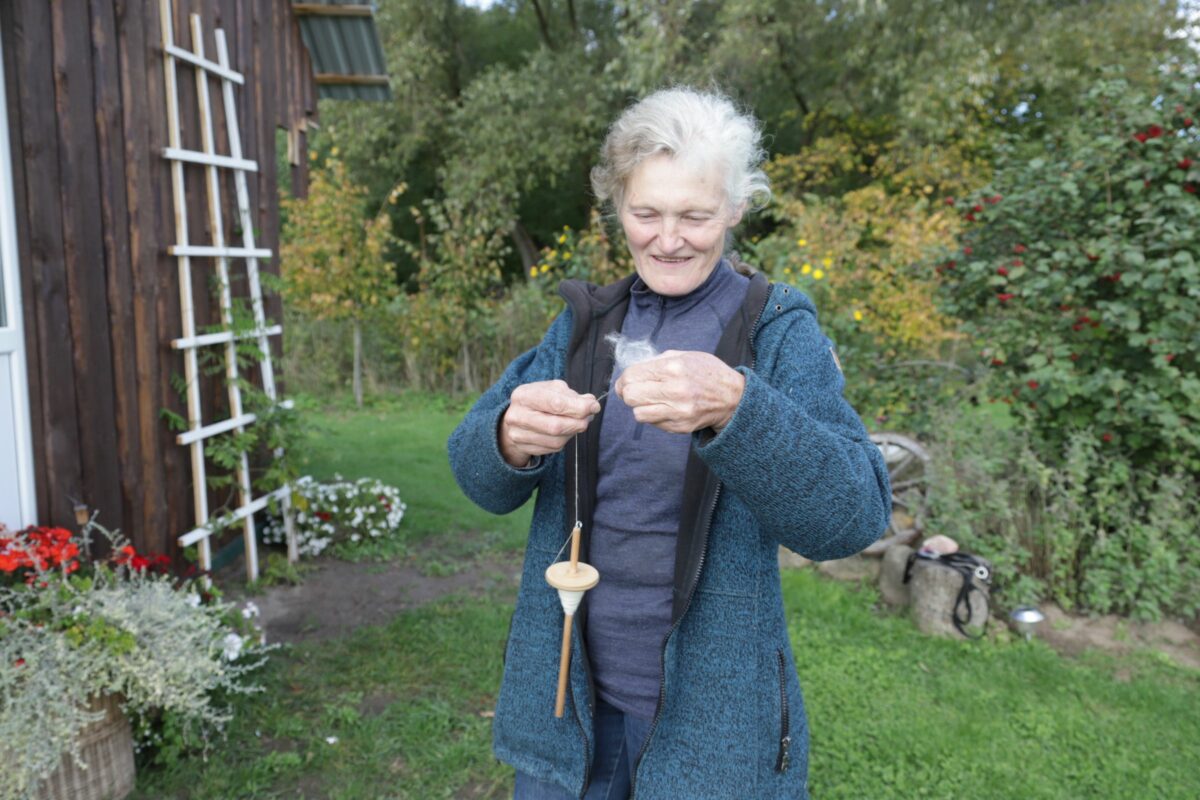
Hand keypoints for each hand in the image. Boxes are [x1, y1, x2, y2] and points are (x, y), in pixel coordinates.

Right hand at [499, 380, 600, 467]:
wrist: (517, 417)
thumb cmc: (539, 400)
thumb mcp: (552, 389)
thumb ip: (572, 396)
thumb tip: (591, 403)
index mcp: (523, 395)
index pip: (556, 404)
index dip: (579, 407)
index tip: (594, 406)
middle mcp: (517, 416)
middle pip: (556, 426)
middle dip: (578, 423)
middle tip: (588, 417)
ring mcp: (518, 435)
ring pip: (556, 441)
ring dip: (573, 432)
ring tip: (577, 422)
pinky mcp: (525, 448)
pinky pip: (553, 449)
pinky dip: (565, 440)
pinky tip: (566, 431)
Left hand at [614, 351, 744, 433]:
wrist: (733, 398)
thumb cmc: (708, 373)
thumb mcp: (686, 356)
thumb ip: (658, 361)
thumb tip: (633, 371)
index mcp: (674, 368)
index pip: (633, 375)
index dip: (624, 379)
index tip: (626, 381)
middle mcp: (675, 390)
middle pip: (631, 396)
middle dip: (627, 392)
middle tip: (632, 391)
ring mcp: (678, 411)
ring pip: (638, 413)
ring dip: (639, 406)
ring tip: (649, 400)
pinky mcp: (680, 426)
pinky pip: (653, 423)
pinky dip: (653, 415)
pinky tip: (664, 407)